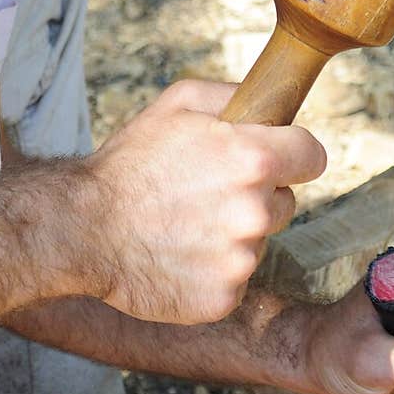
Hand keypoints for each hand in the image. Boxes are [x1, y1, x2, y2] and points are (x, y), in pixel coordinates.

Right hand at [86, 79, 326, 323]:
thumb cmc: (128, 164)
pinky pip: (235, 278)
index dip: (293, 155)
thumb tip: (271, 103)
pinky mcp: (223, 297)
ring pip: (258, 241)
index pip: (313, 156)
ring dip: (232, 235)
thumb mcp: (177, 103)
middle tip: (207, 193)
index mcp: (253, 158)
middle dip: (256, 196)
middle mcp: (254, 212)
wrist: (81, 228)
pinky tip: (179, 255)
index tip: (279, 160)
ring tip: (184, 224)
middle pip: (285, 202)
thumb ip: (234, 96)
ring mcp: (240, 260)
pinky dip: (212, 271)